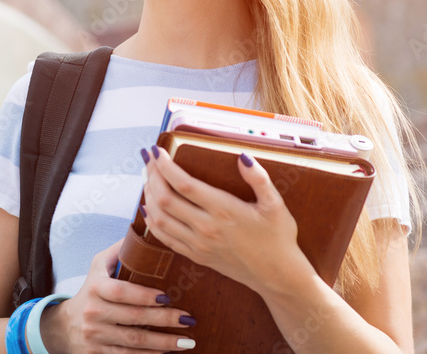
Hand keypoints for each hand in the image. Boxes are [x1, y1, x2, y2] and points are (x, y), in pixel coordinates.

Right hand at [42, 238, 197, 352]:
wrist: (66, 326)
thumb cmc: (91, 289)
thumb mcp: (98, 266)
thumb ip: (120, 250)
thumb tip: (145, 231)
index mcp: (95, 287)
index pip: (121, 292)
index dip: (144, 295)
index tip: (167, 297)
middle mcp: (93, 312)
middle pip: (133, 317)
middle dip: (164, 320)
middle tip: (188, 319)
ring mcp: (95, 335)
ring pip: (134, 340)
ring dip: (164, 343)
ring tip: (187, 342)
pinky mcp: (98, 353)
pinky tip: (169, 353)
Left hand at [140, 145, 311, 295]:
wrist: (277, 276)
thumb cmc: (278, 238)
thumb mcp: (275, 206)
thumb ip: (260, 179)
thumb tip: (243, 157)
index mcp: (224, 211)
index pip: (184, 184)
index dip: (165, 166)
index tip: (157, 151)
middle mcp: (206, 228)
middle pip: (165, 199)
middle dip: (152, 176)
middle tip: (150, 160)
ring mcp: (198, 244)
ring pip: (160, 218)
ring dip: (148, 195)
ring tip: (148, 178)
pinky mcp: (196, 256)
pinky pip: (164, 238)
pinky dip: (152, 221)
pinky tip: (149, 207)